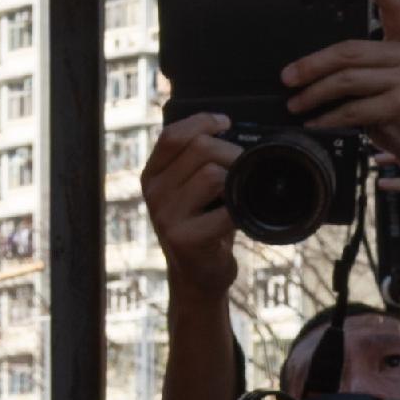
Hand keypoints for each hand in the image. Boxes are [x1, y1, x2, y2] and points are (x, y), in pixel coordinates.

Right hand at [142, 114, 237, 292]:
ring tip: (243, 193)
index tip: (226, 123)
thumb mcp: (190, 191)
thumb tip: (227, 128)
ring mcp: (166, 216)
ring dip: (237, 180)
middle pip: (199, 149)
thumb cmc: (203, 227)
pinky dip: (242, 210)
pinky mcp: (184, 239)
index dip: (202, 122)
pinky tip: (243, 217)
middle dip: (231, 152)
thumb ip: (195, 162)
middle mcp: (153, 193)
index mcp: (152, 175)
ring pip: (212, 175)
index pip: (172, 135)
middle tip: (247, 167)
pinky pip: (225, 210)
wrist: (198, 278)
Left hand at [280, 0, 399, 195]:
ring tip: (296, 104)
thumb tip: (319, 75)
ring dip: (314, 94)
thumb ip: (367, 74)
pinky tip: (316, 123)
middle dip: (312, 65)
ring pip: (347, 79)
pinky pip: (354, 108)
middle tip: (288, 78)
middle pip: (349, 50)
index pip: (393, 4)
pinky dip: (329, 118)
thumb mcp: (394, 89)